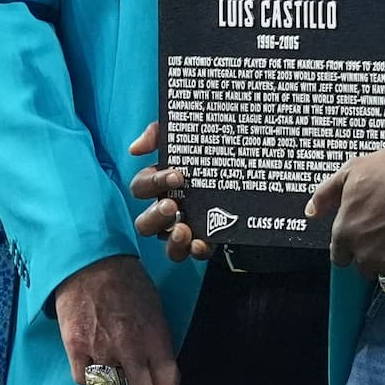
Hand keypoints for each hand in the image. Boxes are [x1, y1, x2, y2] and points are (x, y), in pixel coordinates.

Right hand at [52, 255, 180, 384]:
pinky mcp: (76, 349)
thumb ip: (156, 337)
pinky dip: (87, 377)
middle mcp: (131, 350)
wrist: (91, 261)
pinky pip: (83, 380)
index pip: (168, 383)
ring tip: (111, 383)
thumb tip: (156, 360)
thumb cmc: (127, 279)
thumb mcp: (154, 306)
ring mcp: (102, 351)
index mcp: (155, 338)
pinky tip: (90, 365)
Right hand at [129, 121, 210, 262]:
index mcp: (159, 184)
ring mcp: (186, 226)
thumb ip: (158, 133)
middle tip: (171, 206)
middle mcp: (168, 209)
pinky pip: (195, 252)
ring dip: (172, 241)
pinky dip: (196, 250)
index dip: (152, 183)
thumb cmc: (208, 144)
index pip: (141, 188)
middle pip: (145, 224)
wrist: (249, 156)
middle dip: (155, 217)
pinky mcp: (207, 237)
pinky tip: (201, 243)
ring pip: (167, 245)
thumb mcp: (186, 132)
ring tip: (183, 230)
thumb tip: (136, 149)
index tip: (176, 175)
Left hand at [307, 146, 384, 278]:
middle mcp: (364, 253)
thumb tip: (311, 211)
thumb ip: (326, 194)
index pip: (339, 256)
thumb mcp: (352, 171)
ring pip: (384, 269)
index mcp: (345, 232)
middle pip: (362, 265)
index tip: (360, 234)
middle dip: (370, 252)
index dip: (349, 245)